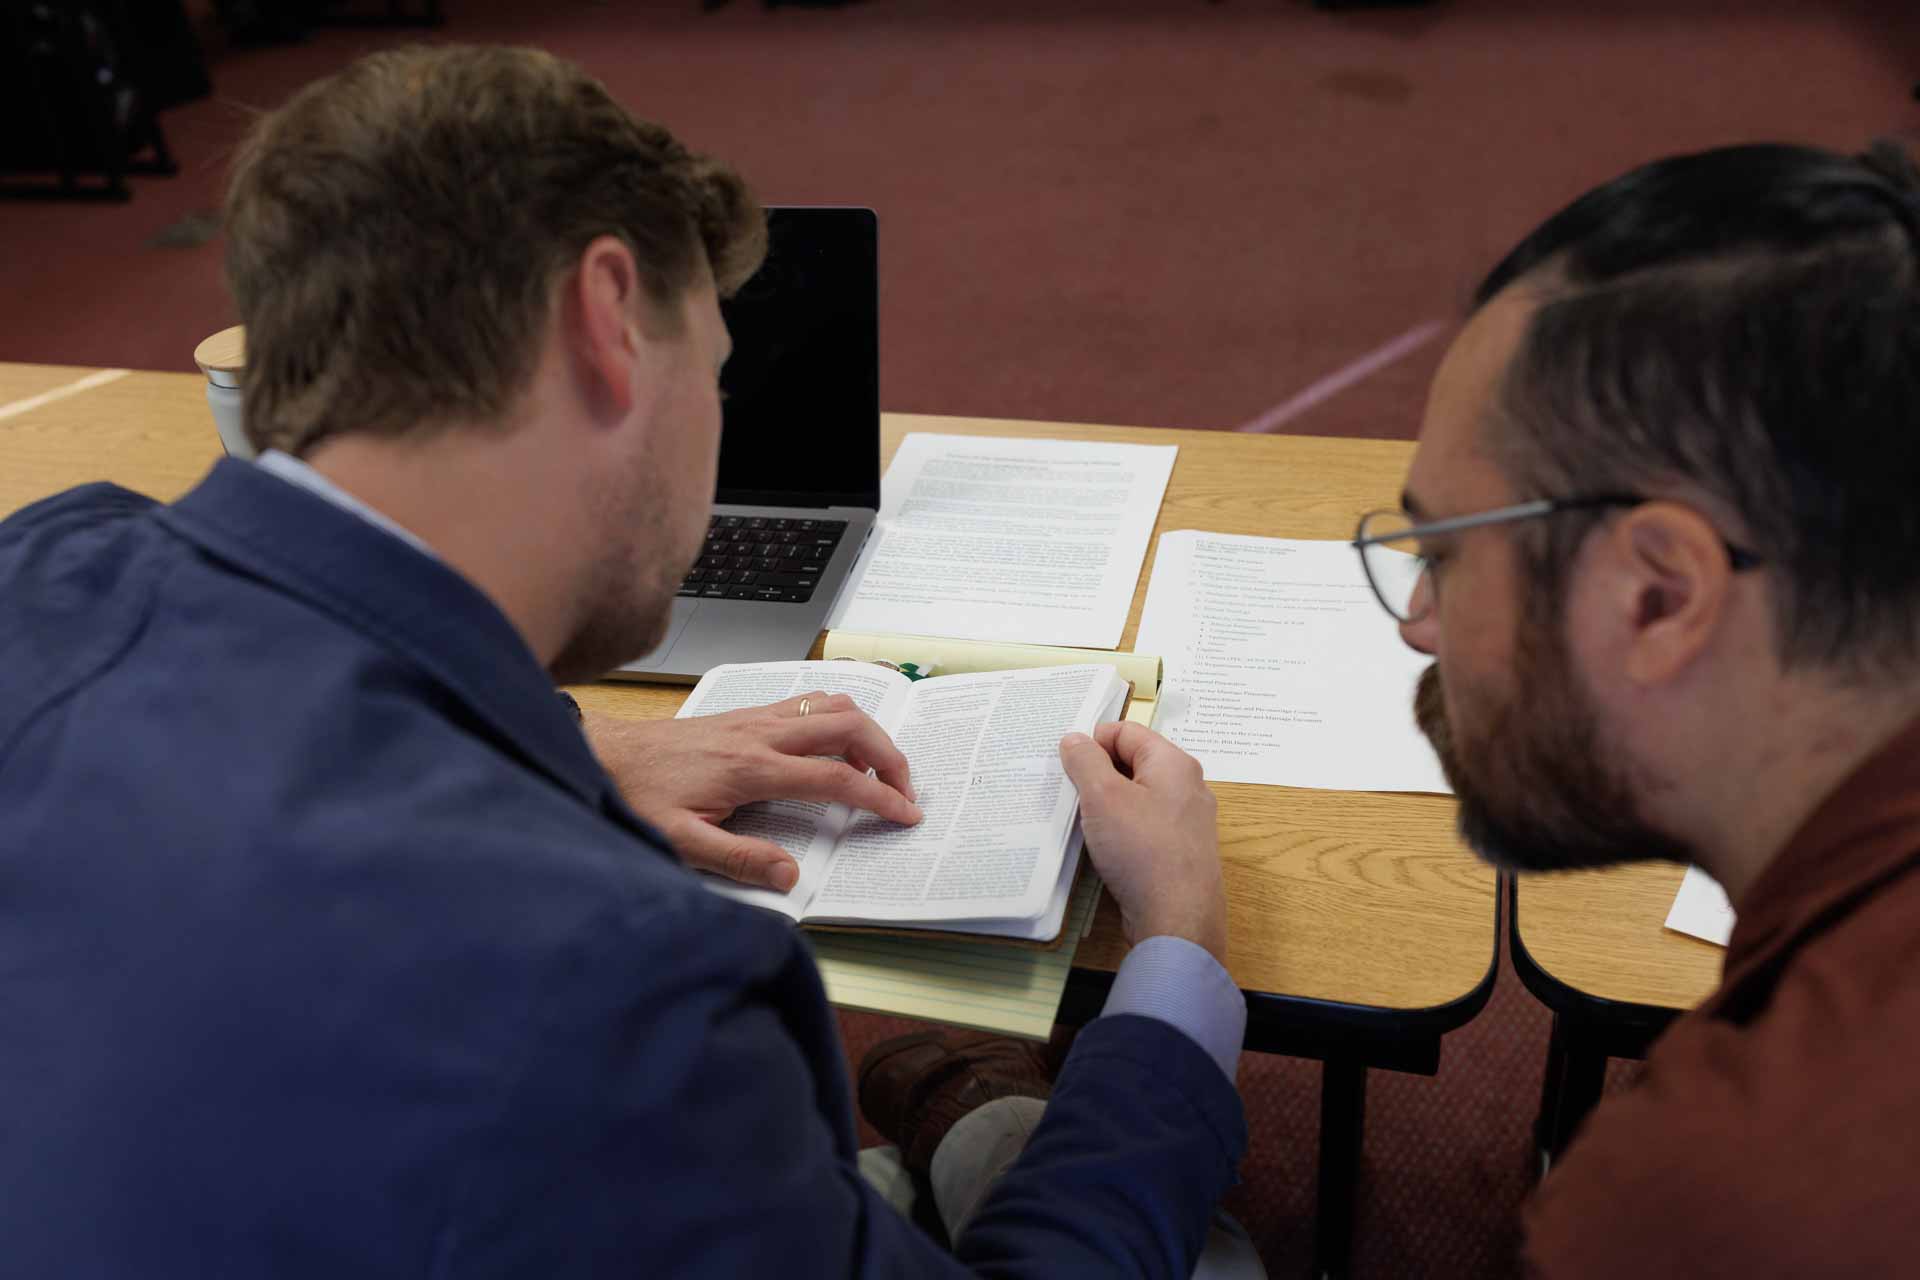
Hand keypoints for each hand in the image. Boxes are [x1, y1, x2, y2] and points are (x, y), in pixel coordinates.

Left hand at [585, 692, 920, 892]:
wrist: (606, 755)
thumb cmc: (639, 795)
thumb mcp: (679, 840)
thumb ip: (738, 859)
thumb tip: (789, 874)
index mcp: (751, 768)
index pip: (834, 777)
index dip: (878, 797)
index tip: (904, 815)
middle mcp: (761, 734)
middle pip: (849, 727)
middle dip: (889, 757)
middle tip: (905, 791)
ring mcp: (757, 718)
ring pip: (834, 706)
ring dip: (869, 733)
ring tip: (881, 770)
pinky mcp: (749, 714)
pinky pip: (810, 702)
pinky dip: (841, 719)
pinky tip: (841, 746)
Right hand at [1059, 722, 1226, 964]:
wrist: (1176, 919)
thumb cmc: (1141, 850)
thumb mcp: (1102, 796)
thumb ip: (1085, 761)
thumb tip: (1074, 738)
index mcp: (1174, 763)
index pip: (1126, 731)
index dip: (1093, 740)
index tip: (1066, 763)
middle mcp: (1188, 787)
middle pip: (1134, 762)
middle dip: (1099, 773)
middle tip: (1068, 791)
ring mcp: (1187, 822)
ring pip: (1139, 797)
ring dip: (1108, 804)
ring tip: (1081, 819)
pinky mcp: (1181, 852)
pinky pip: (1146, 826)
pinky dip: (1122, 829)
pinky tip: (1104, 846)